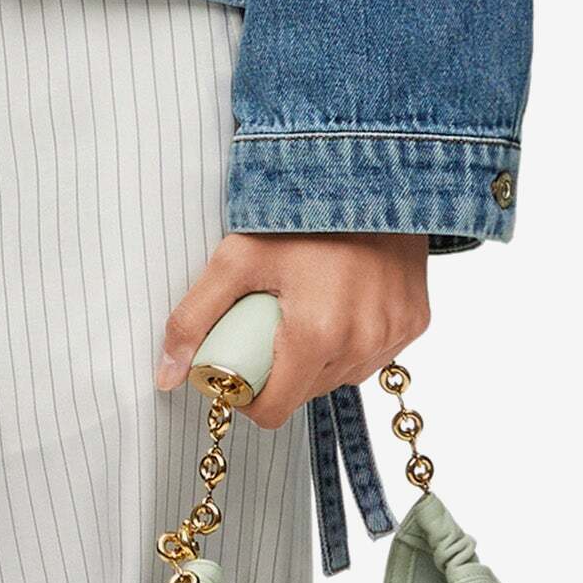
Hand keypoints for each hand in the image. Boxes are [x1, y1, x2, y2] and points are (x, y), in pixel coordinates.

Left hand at [156, 231, 431, 429]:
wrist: (370, 171)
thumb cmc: (300, 212)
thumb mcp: (235, 258)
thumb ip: (194, 318)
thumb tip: (166, 374)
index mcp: (315, 336)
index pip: (274, 411)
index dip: (248, 399)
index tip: (239, 371)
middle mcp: (361, 344)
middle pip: (306, 394)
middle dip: (282, 375)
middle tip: (267, 330)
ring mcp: (393, 335)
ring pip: (341, 376)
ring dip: (318, 360)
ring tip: (305, 313)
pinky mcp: (415, 322)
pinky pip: (375, 353)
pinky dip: (353, 341)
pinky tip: (341, 305)